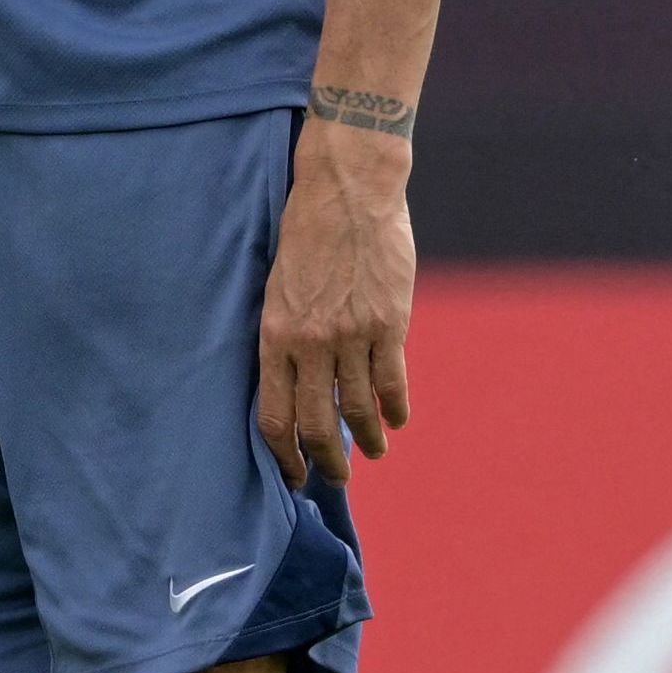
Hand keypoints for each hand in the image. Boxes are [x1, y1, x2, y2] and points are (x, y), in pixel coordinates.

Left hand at [257, 119, 417, 487]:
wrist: (346, 192)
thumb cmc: (305, 237)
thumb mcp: (277, 288)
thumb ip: (285, 337)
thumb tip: (294, 383)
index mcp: (274, 336)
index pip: (274, 417)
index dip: (284, 455)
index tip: (292, 475)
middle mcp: (311, 344)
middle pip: (317, 425)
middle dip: (326, 462)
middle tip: (334, 480)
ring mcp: (353, 336)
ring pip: (359, 410)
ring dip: (368, 440)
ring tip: (374, 454)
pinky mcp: (390, 324)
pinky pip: (393, 382)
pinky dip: (396, 408)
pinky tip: (397, 420)